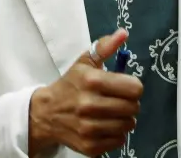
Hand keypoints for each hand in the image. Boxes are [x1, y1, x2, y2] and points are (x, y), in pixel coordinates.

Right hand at [28, 28, 142, 156]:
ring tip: (113, 113)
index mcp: (92, 81)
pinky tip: (106, 126)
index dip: (133, 87)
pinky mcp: (90, 146)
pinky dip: (116, 134)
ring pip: (128, 125)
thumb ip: (105, 47)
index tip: (124, 87)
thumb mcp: (85, 62)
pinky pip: (119, 141)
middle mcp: (90, 105)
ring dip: (124, 119)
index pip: (134, 88)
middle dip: (130, 103)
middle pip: (133, 108)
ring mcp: (89, 128)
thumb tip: (123, 33)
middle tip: (119, 101)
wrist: (46, 113)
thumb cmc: (70, 85)